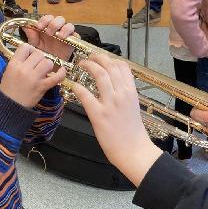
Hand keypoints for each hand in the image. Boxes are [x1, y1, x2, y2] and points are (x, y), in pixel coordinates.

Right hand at [0, 42, 66, 107]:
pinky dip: (61, 73)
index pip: (25, 47)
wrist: (10, 106)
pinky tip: (62, 71)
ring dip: (48, 66)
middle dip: (40, 58)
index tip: (30, 56)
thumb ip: (19, 62)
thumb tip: (31, 55)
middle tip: (38, 65)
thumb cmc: (9, 90)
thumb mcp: (9, 71)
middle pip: (39, 54)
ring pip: (48, 62)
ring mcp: (34, 78)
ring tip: (44, 71)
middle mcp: (24, 69)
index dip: (30, 50)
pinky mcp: (42, 87)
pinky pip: (56, 77)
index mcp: (14, 64)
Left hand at [22, 14, 74, 62]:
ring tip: (59, 36)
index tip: (39, 26)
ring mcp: (66, 35)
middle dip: (54, 24)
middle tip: (49, 32)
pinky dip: (71, 35)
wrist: (50, 67)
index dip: (44, 20)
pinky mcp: (73, 41)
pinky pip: (76, 35)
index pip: (48, 18)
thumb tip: (24, 25)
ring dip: (64, 28)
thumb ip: (31, 34)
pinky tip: (65, 39)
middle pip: (59, 19)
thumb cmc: (43, 54)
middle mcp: (58, 30)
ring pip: (68, 25)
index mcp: (48, 28)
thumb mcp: (34, 44)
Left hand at [71, 53, 160, 185]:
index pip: (122, 66)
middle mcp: (122, 94)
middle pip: (109, 66)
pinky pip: (85, 95)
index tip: (102, 59)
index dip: (110, 59)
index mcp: (131, 91)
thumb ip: (125, 94)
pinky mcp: (99, 115)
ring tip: (81, 64)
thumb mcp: (134, 106)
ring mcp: (110, 103)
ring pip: (99, 74)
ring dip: (88, 66)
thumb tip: (114, 84)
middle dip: (97, 58)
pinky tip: (74, 86)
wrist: (134, 150)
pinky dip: (78, 87)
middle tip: (89, 58)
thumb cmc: (133, 131)